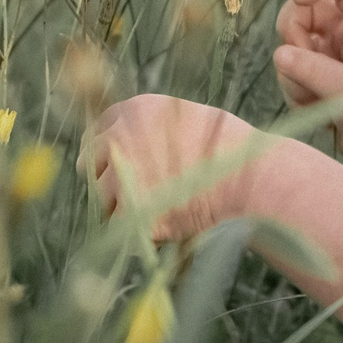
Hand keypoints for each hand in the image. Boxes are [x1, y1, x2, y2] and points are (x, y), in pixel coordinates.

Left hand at [85, 95, 262, 240]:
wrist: (251, 179)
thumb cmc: (233, 149)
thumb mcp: (188, 118)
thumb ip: (155, 126)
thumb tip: (132, 143)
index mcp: (135, 110)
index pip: (99, 128)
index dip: (103, 148)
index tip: (109, 162)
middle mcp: (120, 138)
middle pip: (90, 161)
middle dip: (105, 176)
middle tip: (128, 192)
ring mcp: (122, 176)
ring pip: (101, 197)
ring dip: (119, 206)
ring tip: (154, 211)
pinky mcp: (130, 211)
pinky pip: (118, 226)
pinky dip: (134, 232)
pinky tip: (160, 228)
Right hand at [275, 0, 342, 173]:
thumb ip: (316, 73)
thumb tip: (280, 54)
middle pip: (301, 11)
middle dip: (292, 37)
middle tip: (301, 68)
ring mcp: (326, 54)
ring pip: (288, 47)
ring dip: (295, 79)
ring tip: (321, 105)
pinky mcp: (313, 76)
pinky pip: (288, 75)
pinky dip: (296, 96)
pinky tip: (321, 115)